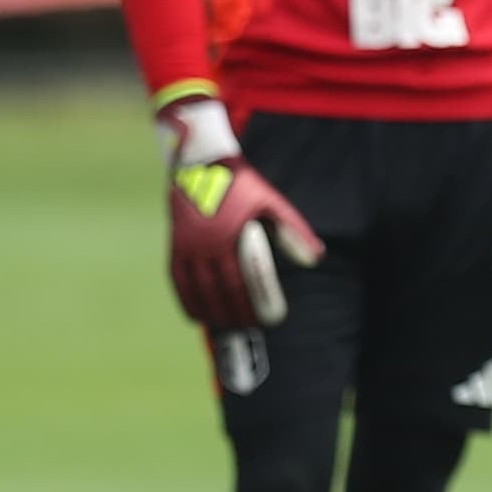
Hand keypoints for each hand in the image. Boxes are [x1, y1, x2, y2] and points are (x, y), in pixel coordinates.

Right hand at [160, 100, 320, 329]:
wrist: (201, 162)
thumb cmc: (242, 184)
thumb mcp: (271, 201)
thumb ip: (294, 229)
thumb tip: (317, 257)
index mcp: (228, 235)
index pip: (240, 280)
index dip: (250, 304)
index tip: (264, 321)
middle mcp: (204, 243)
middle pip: (218, 289)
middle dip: (232, 313)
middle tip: (247, 329)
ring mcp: (185, 244)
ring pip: (195, 288)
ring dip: (209, 312)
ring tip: (224, 327)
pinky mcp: (175, 243)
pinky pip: (177, 278)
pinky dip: (186, 299)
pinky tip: (196, 316)